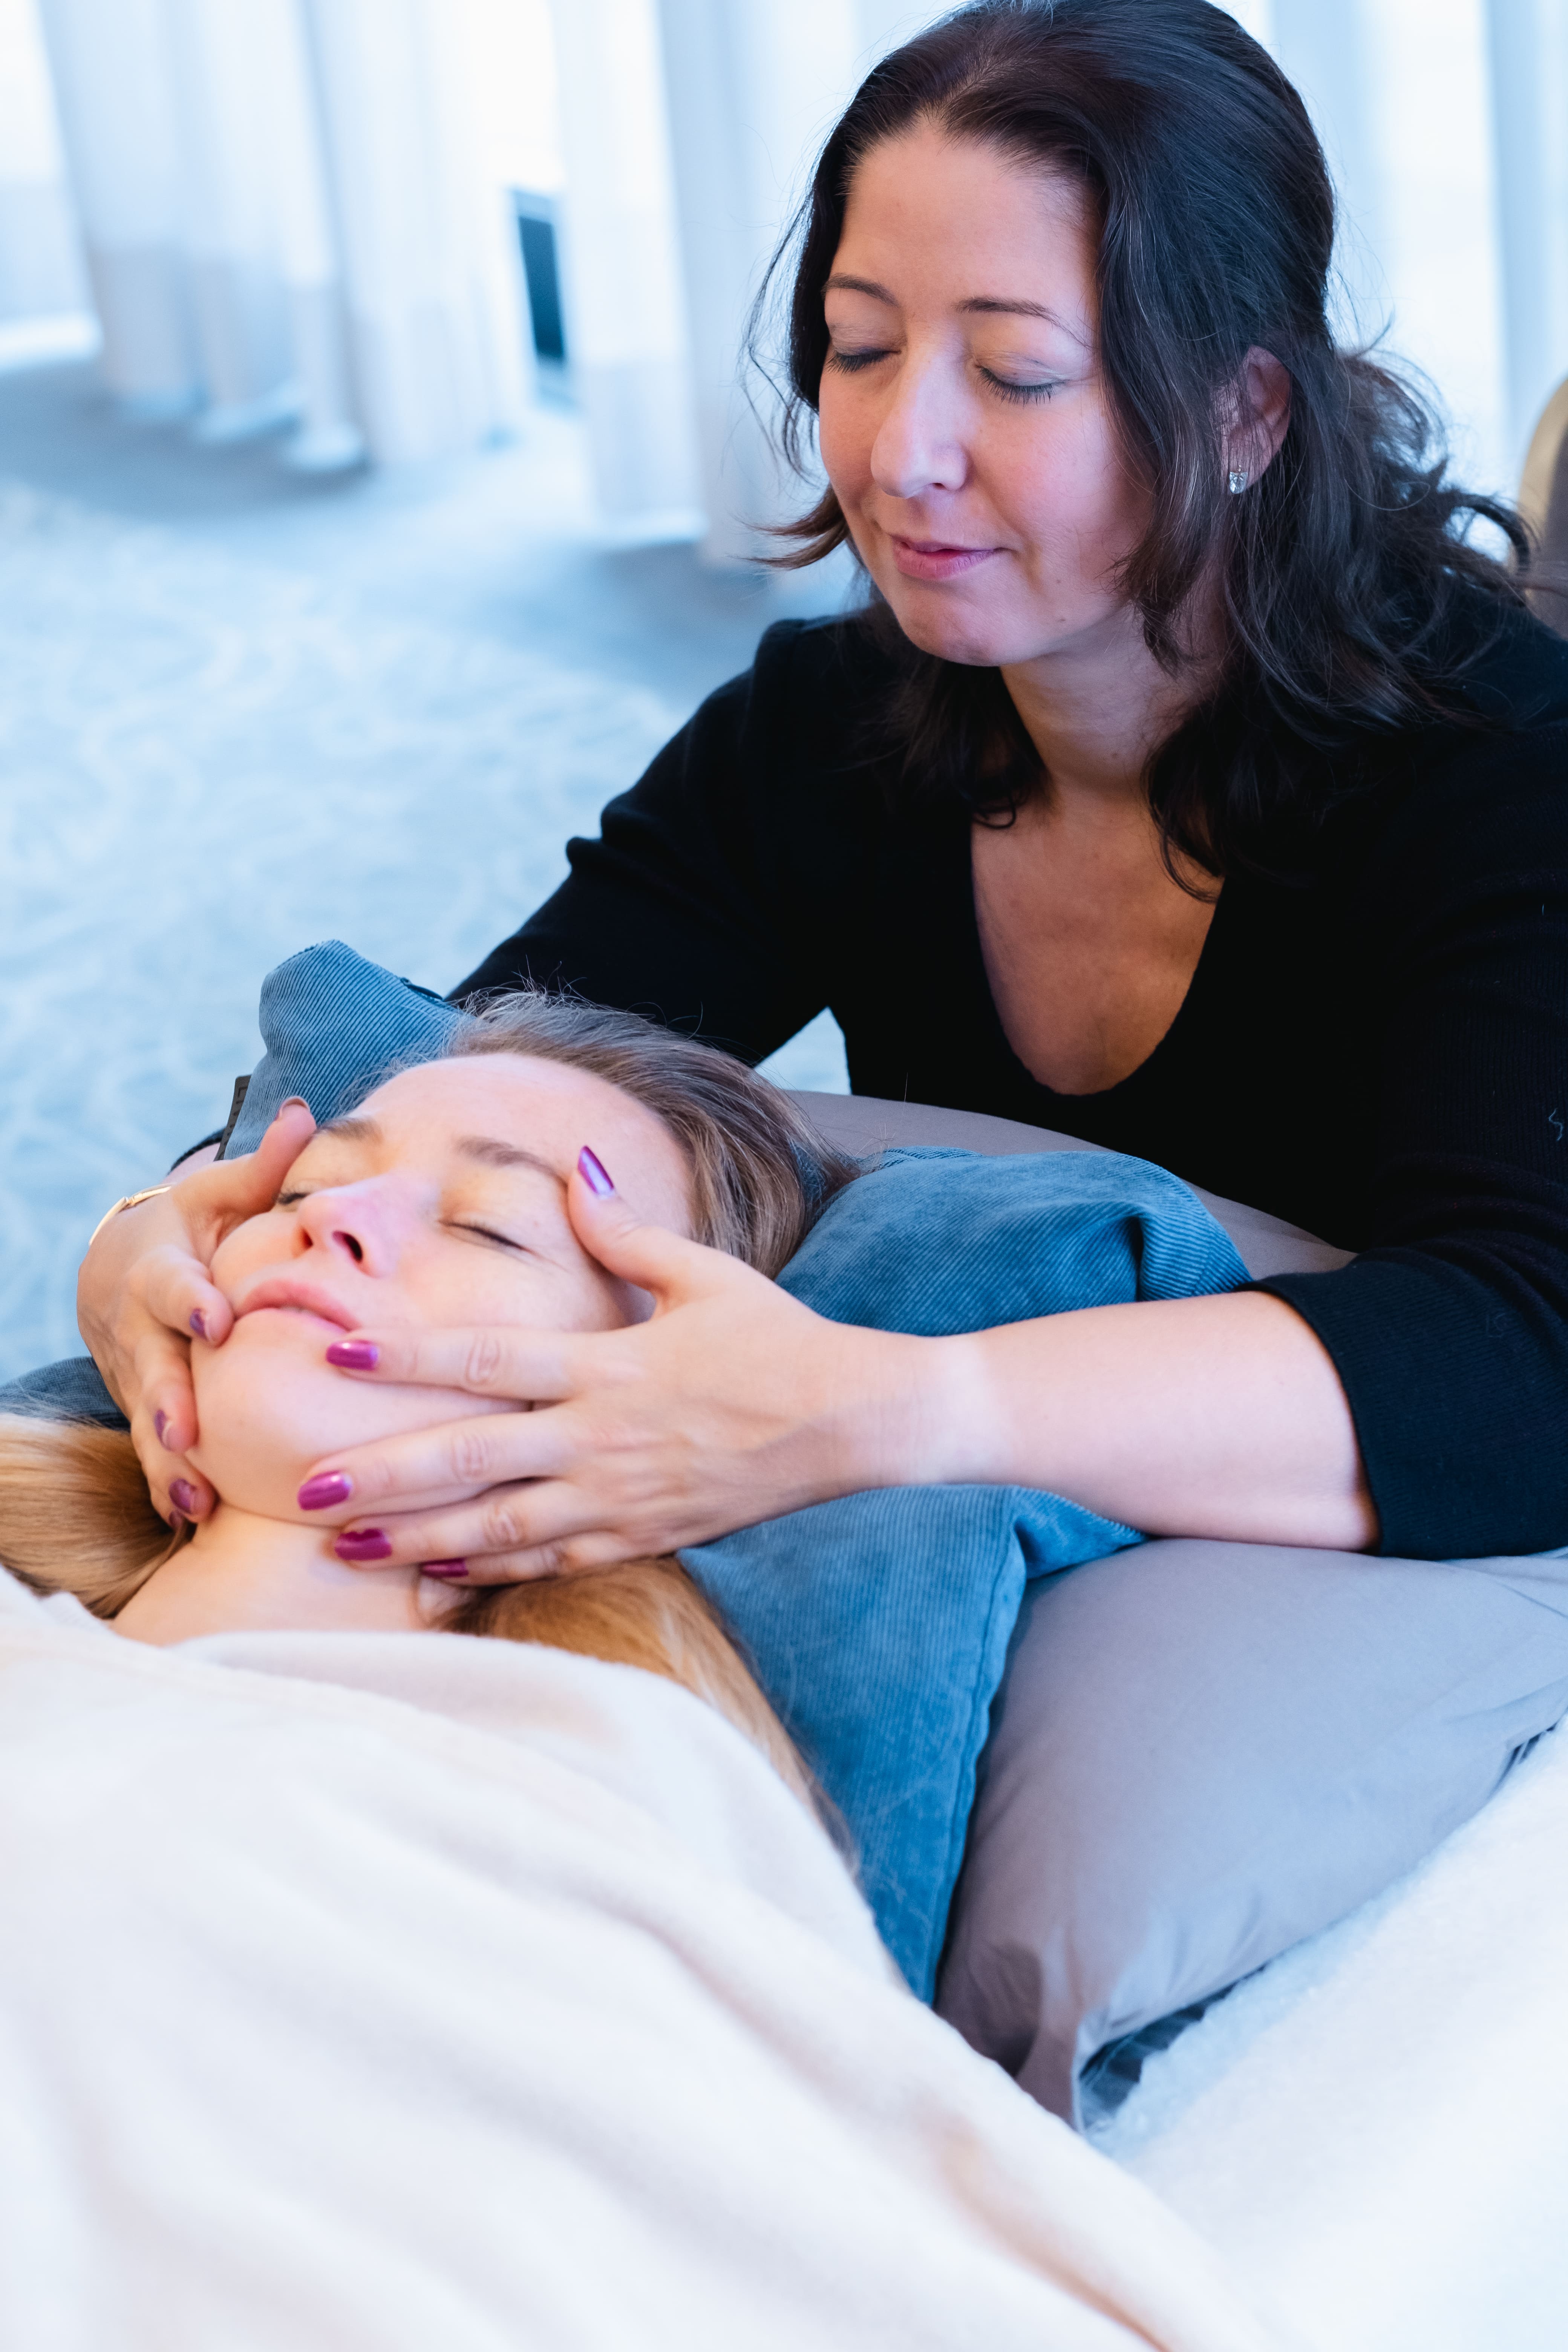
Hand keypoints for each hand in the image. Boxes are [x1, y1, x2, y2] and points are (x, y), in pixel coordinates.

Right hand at [77, 1102, 317, 1525]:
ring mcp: (140, 1377)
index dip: (189, 1300)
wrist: (125, 1270)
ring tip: (196, 1504)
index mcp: (163, 1269)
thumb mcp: (221, 1194)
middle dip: (168, 1401)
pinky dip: (171, 1488)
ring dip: (169, 1464)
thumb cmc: (196, 1227)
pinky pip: (157, 1455)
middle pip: (152, 1366)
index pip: (172, 1283)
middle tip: (190, 1434)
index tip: (215, 1319)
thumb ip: (262, 1167)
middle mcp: (142, 1329)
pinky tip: (194, 1528)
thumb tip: (301, 1113)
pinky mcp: (147, 1412)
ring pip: (148, 1424)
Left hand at [304, 1158, 936, 1582]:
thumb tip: (573, 1164)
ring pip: (497, 1528)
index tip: (336, 1349)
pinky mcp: (643, 1537)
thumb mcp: (705, 1275)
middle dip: (382, 1477)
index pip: (486, 1361)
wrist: (855, 1422)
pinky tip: (434, 1576)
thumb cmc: (780, 1341)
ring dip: (415, 1539)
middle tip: (306, 1489)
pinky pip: (551, 1562)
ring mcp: (620, 1499)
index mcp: (608, 1367)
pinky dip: (489, 1571)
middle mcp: (601, 1440)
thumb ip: (626, 1231)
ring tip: (344, 1548)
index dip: (406, 1356)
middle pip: (470, 1461)